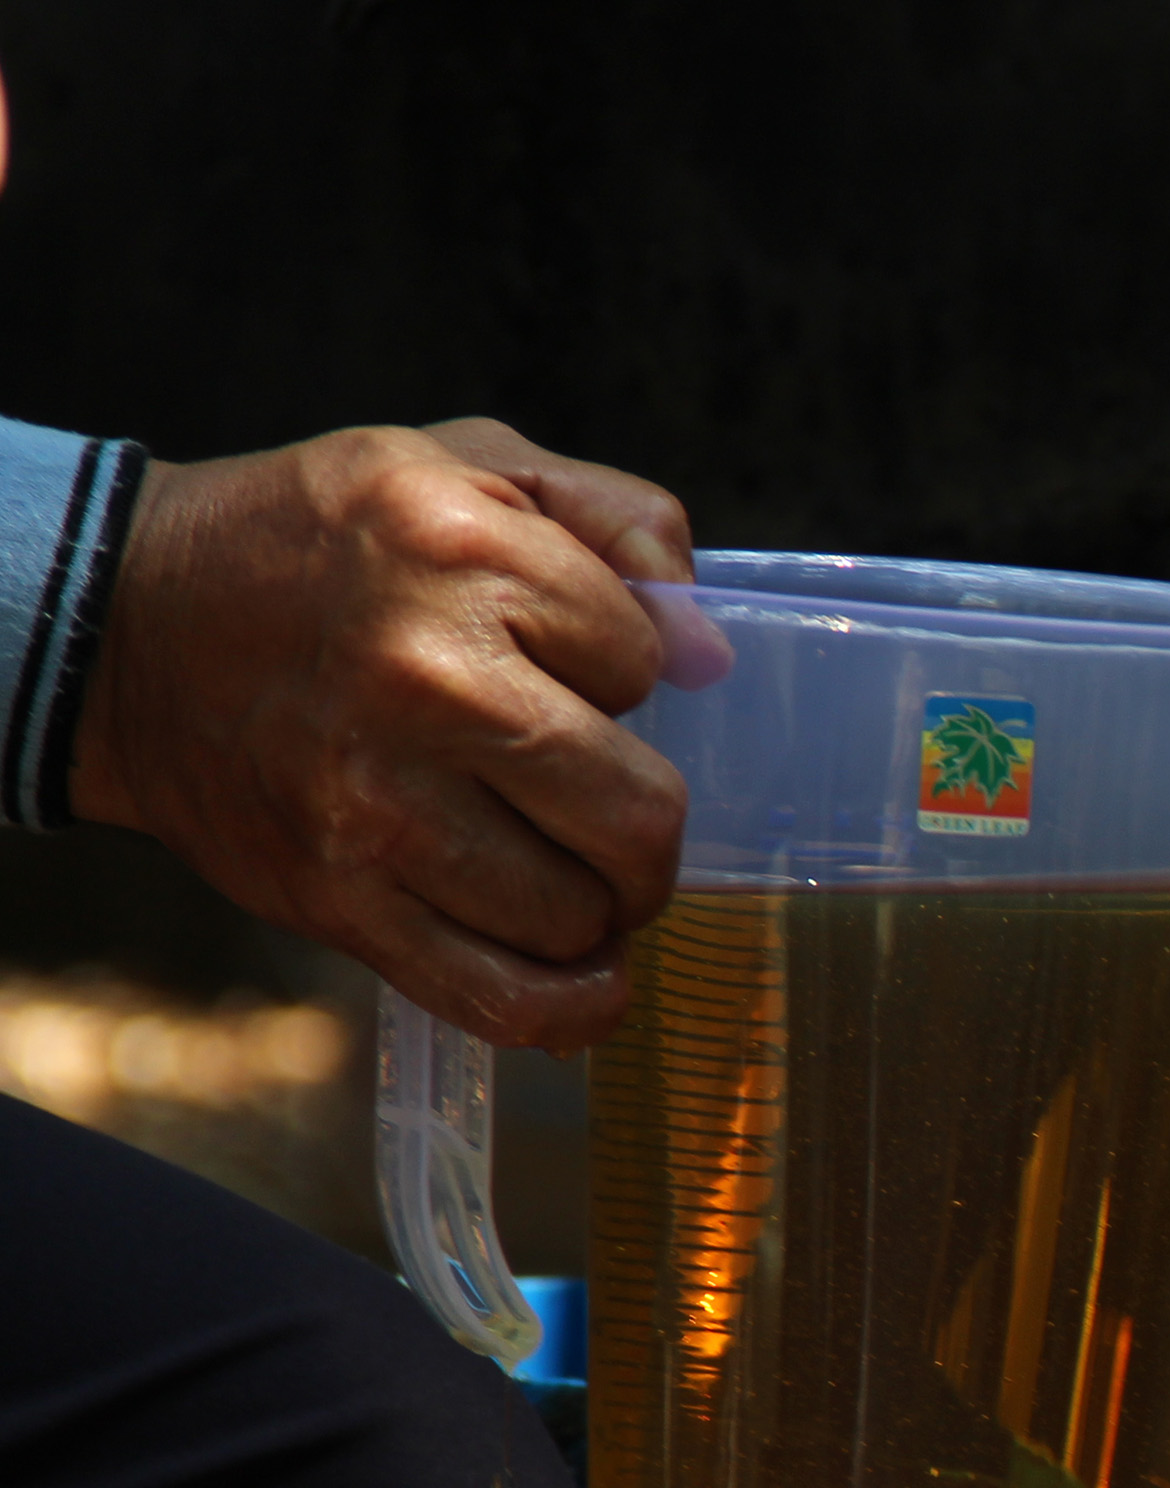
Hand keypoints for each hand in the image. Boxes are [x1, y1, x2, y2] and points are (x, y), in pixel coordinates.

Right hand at [70, 417, 703, 1050]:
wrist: (122, 629)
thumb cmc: (321, 545)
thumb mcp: (467, 463)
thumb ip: (618, 522)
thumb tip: (710, 650)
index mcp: (461, 554)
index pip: (641, 662)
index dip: (619, 671)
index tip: (558, 667)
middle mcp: (423, 680)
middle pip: (639, 816)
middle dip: (642, 824)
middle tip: (601, 808)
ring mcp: (375, 803)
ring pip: (579, 914)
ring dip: (594, 904)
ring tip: (554, 861)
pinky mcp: (339, 899)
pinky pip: (503, 998)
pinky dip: (568, 1005)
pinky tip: (580, 968)